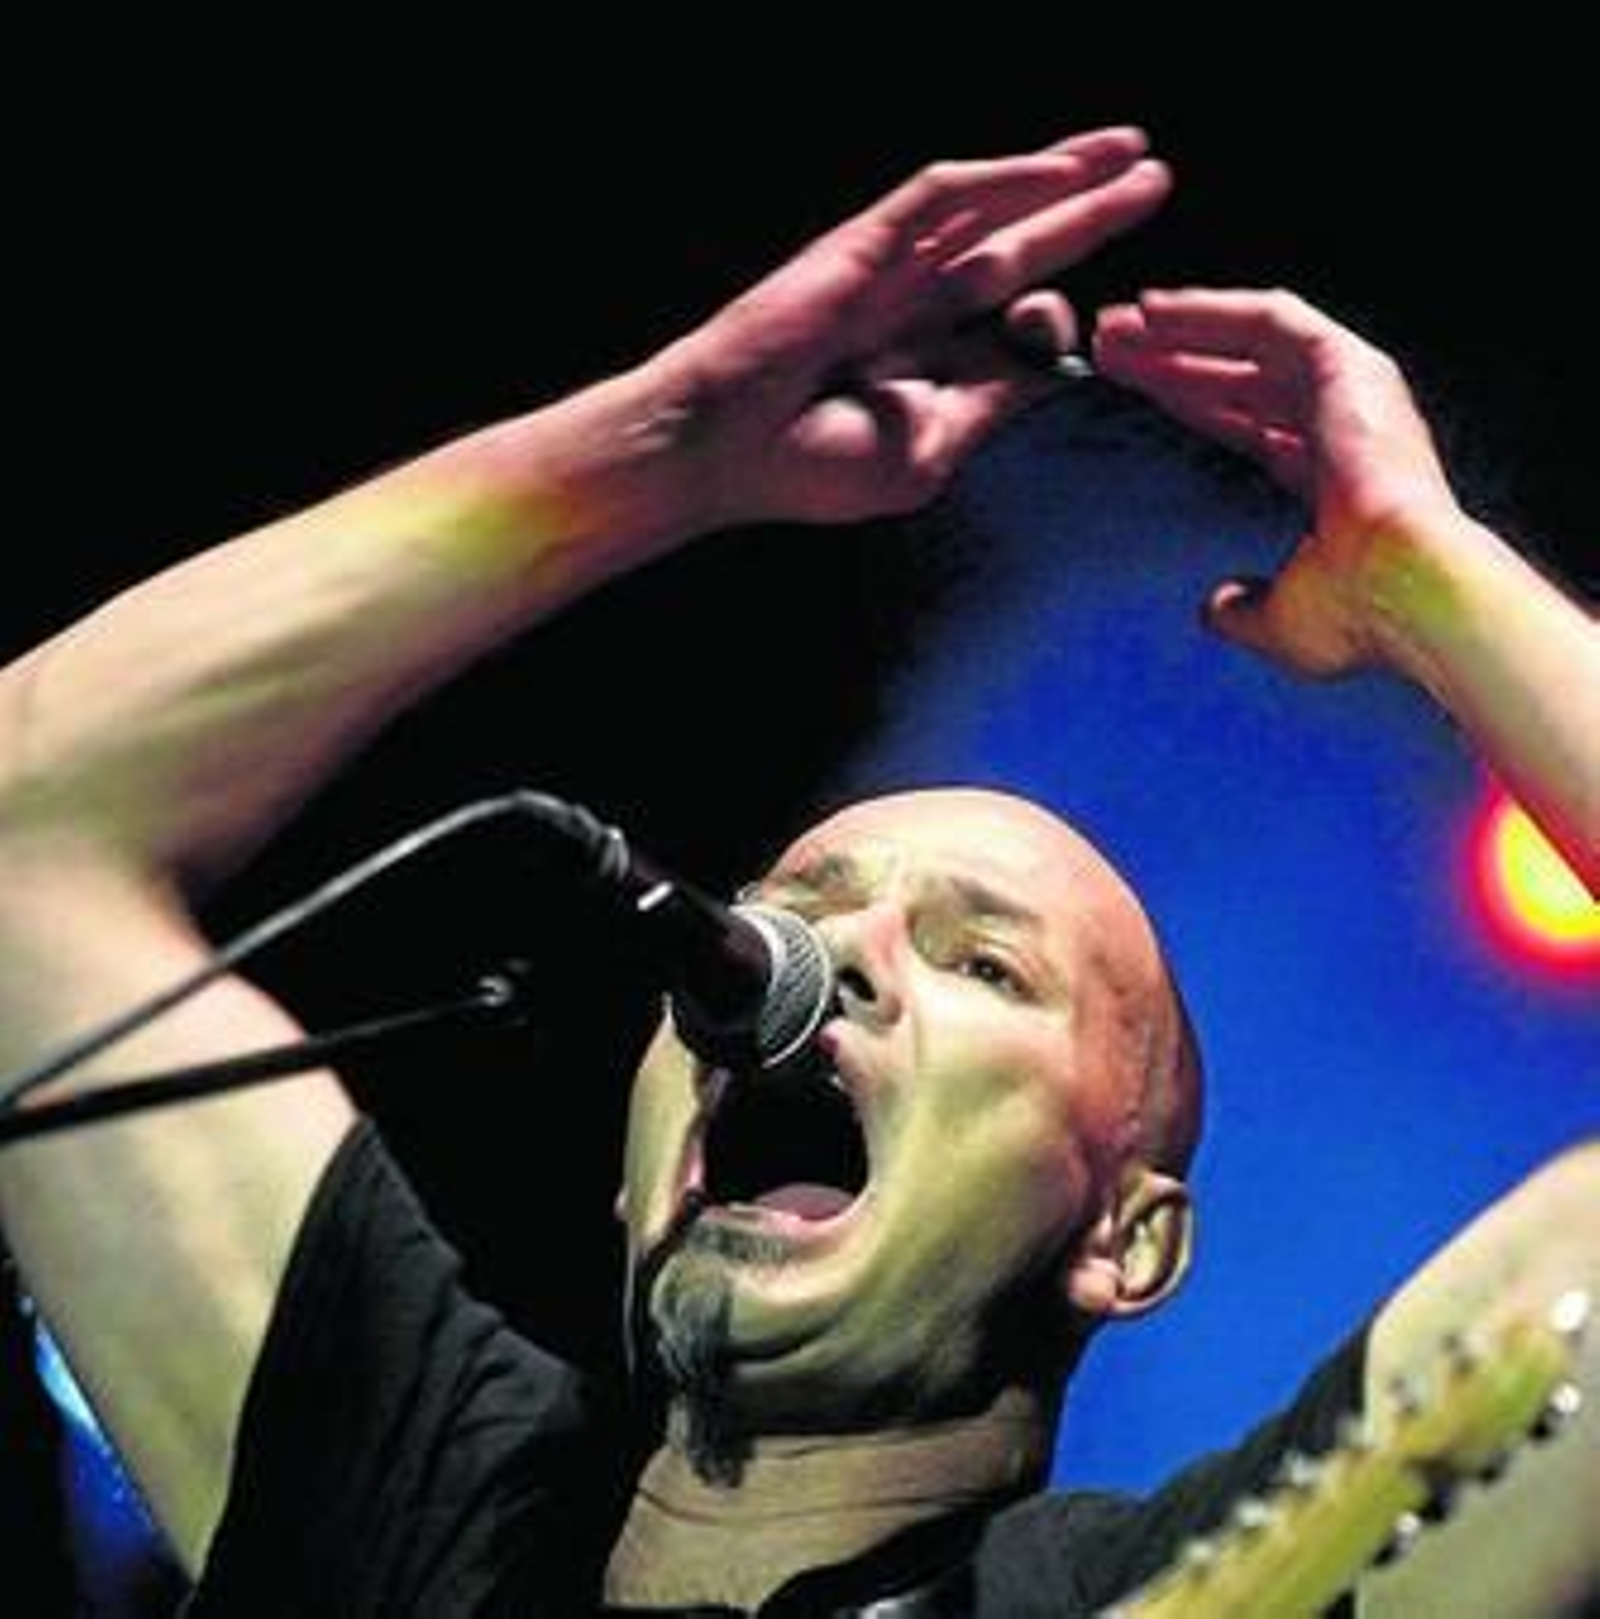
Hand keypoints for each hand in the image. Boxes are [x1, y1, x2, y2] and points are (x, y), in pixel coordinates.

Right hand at [659, 126, 1170, 529]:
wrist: (725, 450)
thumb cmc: (812, 467)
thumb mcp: (931, 450)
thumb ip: (994, 403)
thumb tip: (1055, 355)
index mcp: (929, 371)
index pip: (1017, 329)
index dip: (1063, 319)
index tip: (1097, 329)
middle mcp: (917, 313)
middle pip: (1019, 251)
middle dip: (1088, 217)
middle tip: (1155, 182)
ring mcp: (892, 272)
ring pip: (991, 210)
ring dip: (1061, 177)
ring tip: (1129, 154)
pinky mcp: (864, 243)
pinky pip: (943, 198)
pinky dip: (1002, 181)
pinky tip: (1057, 169)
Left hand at [1093, 289, 1466, 677]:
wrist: (1403, 592)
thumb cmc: (1358, 613)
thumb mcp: (1279, 620)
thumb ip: (1242, 611)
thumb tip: (1215, 610)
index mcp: (1330, 479)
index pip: (1243, 423)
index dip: (1184, 403)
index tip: (1129, 391)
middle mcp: (1343, 426)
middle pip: (1237, 378)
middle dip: (1168, 360)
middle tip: (1105, 349)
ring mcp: (1350, 392)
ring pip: (1248, 342)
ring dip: (1179, 329)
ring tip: (1114, 327)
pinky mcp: (1350, 366)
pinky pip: (1270, 320)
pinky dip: (1211, 310)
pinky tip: (1155, 310)